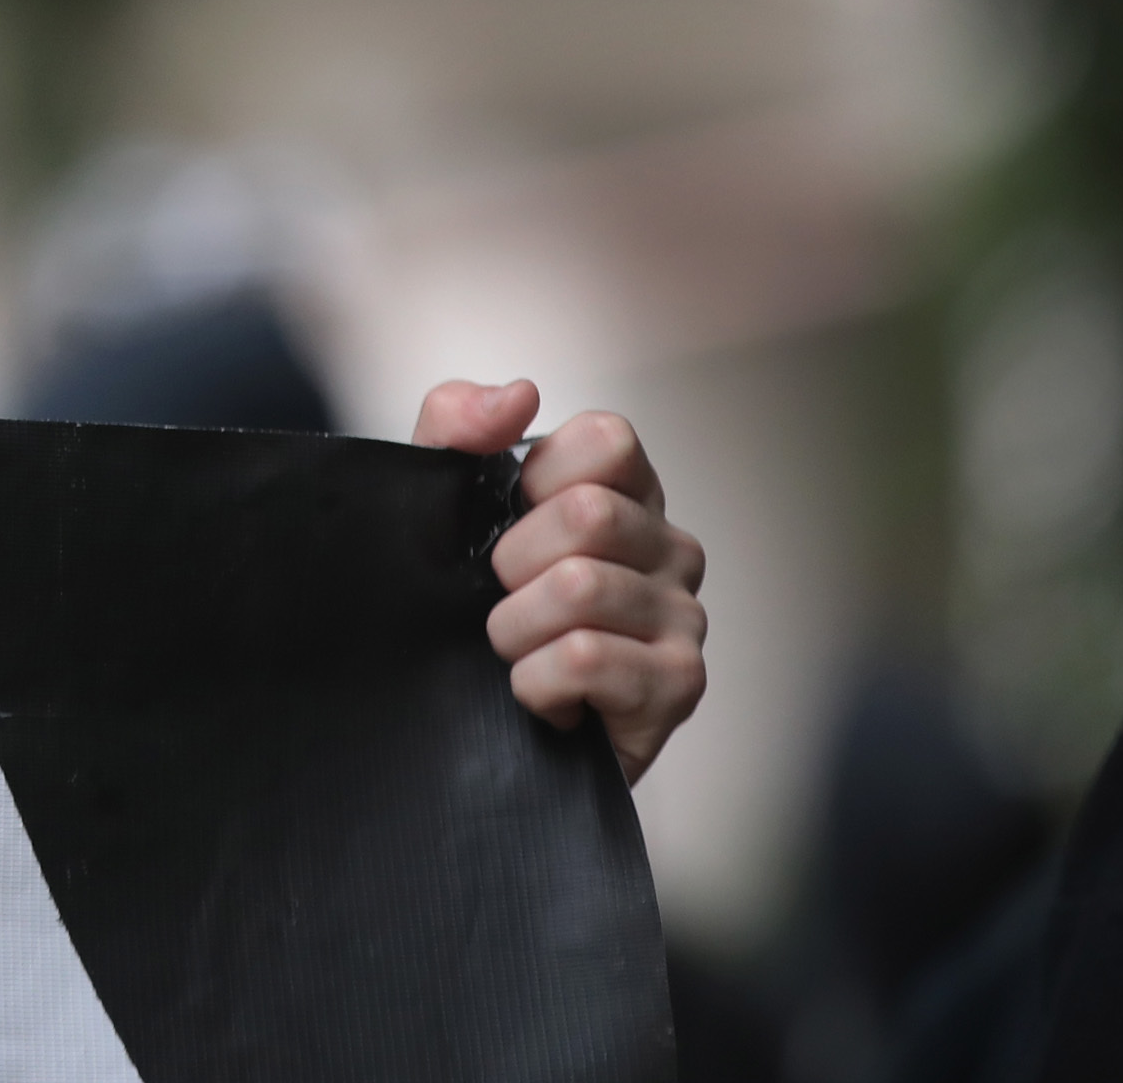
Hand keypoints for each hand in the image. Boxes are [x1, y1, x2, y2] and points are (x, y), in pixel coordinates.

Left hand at [415, 379, 707, 784]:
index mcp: (625, 493)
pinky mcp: (678, 687)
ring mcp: (685, 618)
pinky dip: (532, 681)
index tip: (506, 520)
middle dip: (508, 564)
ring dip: (512, 629)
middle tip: (498, 601)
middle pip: (587, 514)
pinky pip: (584, 658)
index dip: (532, 477)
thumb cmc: (466, 609)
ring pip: (580, 588)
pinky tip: (537, 696)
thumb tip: (520, 393)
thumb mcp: (438, 506)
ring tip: (513, 653)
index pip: (607, 438)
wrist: (468, 728)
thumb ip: (458, 428)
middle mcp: (670, 549)